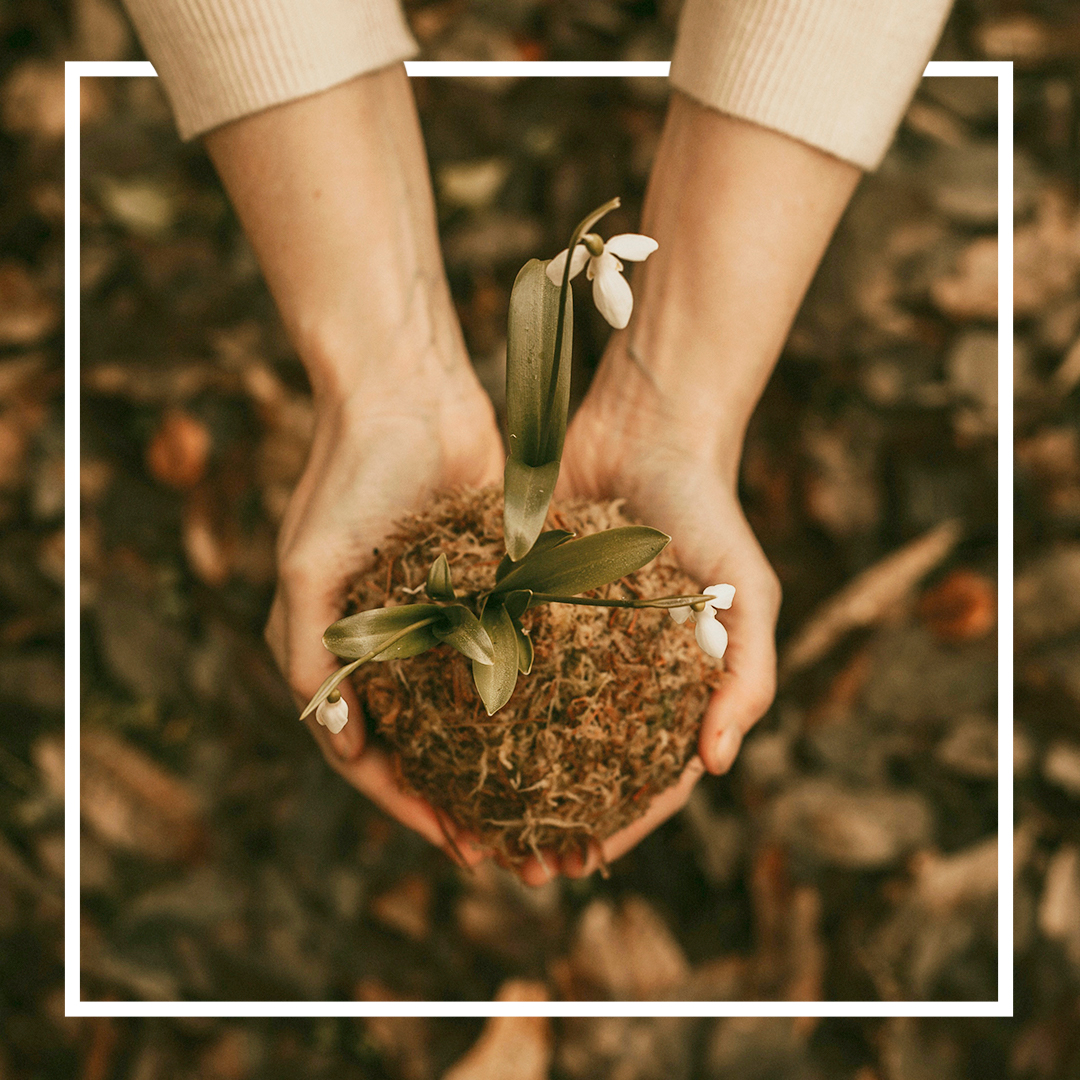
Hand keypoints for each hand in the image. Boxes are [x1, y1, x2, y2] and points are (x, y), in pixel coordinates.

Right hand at [264, 362, 503, 863]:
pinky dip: (524, 694)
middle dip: (455, 795)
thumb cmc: (351, 472)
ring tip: (538, 805)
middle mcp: (387, 638)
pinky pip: (504, 653)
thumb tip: (334, 739)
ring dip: (494, 758)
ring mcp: (437, 613)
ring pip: (467, 708)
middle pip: (421, 741)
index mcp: (336, 644)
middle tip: (502, 845)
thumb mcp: (312, 564)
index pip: (367, 750)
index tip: (451, 841)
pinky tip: (563, 730)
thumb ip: (308, 648)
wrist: (408, 388)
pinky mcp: (484, 584)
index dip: (404, 802)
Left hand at [510, 365, 780, 883]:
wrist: (646, 427)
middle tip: (506, 862)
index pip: (647, 778)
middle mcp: (614, 672)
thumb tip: (718, 765)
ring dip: (497, 776)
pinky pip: (492, 663)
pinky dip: (470, 701)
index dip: (617, 828)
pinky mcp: (520, 603)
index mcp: (671, 683)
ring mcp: (564, 641)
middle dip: (544, 820)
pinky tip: (435, 735)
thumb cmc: (709, 510)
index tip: (575, 866)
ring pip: (526, 725)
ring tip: (460, 816)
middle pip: (578, 765)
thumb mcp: (748, 593)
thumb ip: (749, 674)